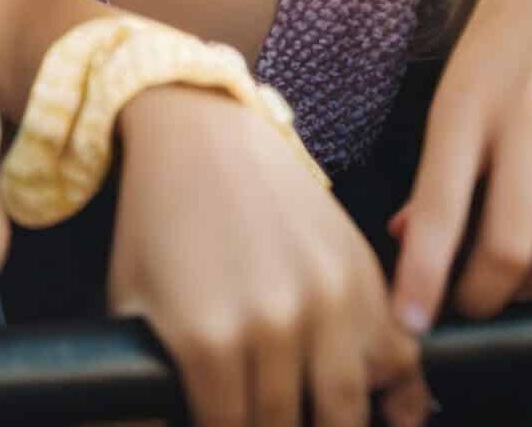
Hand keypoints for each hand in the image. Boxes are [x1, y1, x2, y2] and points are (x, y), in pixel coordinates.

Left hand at [109, 88, 428, 426]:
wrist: (200, 135)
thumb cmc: (159, 220)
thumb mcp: (129, 305)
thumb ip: (146, 383)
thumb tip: (151, 426)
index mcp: (209, 340)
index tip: (221, 421)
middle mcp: (276, 324)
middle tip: (265, 410)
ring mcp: (328, 299)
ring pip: (347, 412)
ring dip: (330, 421)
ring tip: (309, 412)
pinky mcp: (362, 275)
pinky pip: (402, 362)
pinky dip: (398, 400)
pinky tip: (380, 410)